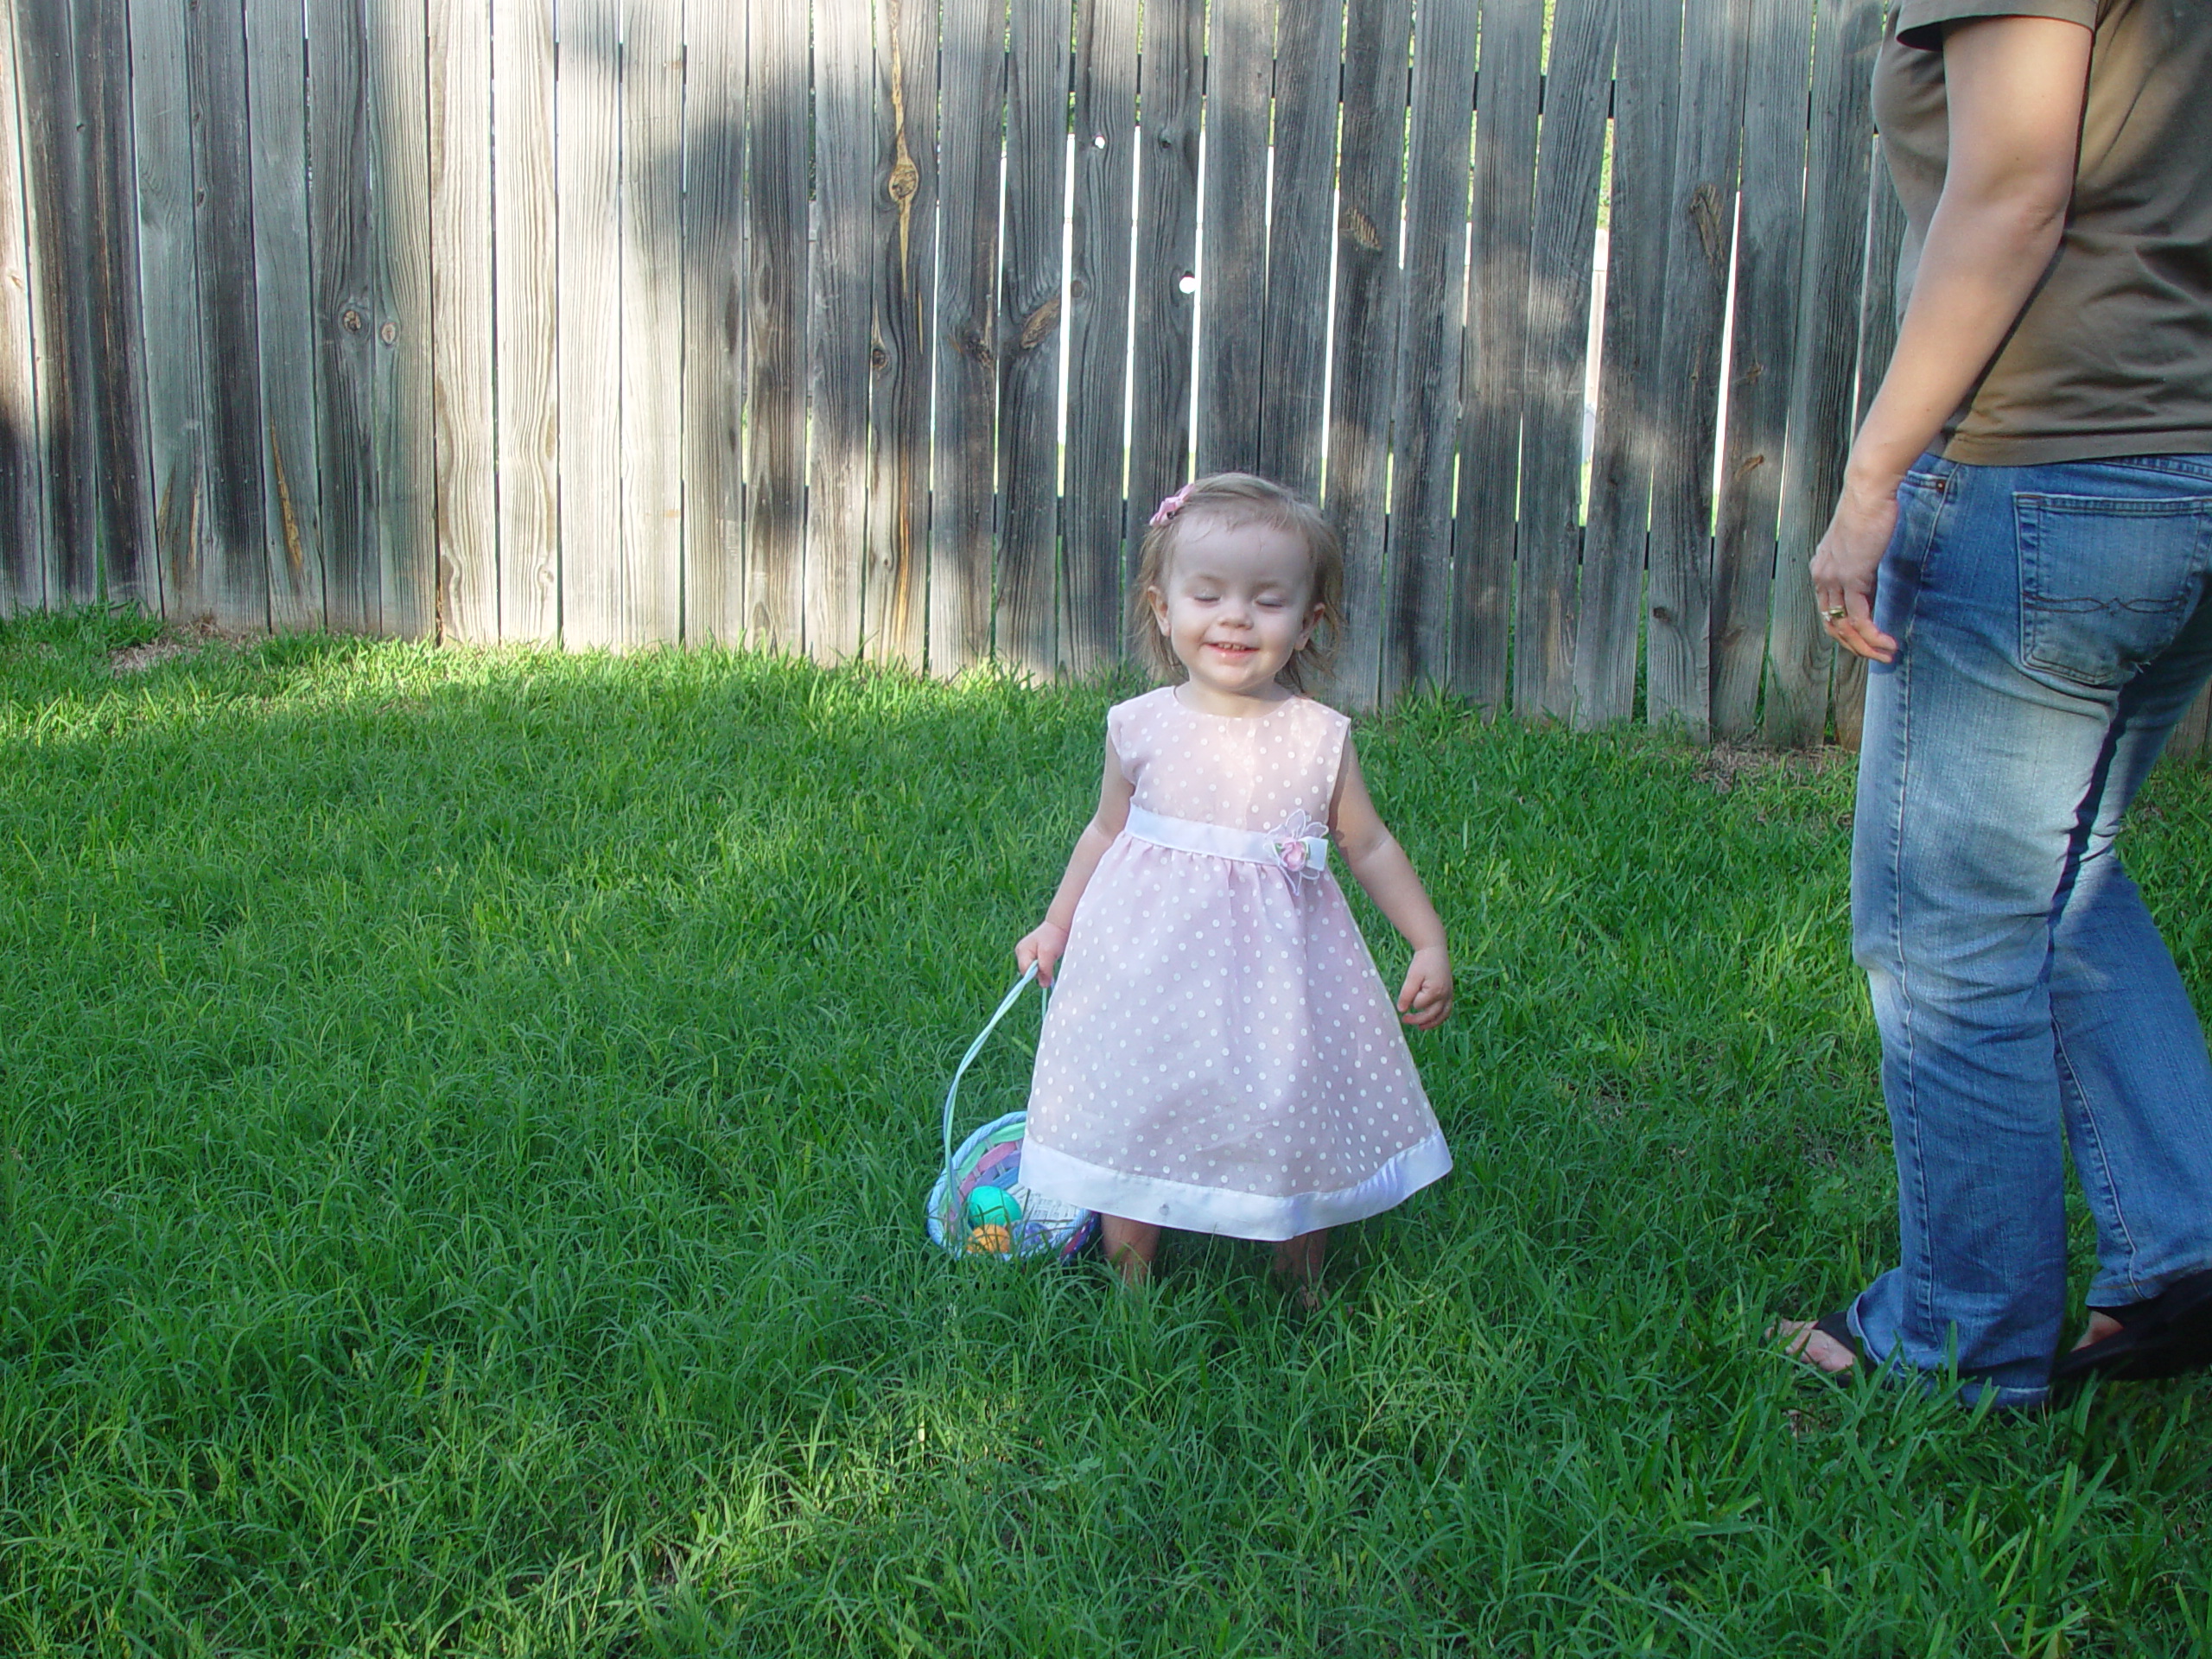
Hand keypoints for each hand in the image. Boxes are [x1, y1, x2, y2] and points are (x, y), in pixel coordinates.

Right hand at [1015, 919, 1069, 984]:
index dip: (1036, 973)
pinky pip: (1033, 966)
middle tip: (1049, 962)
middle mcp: (1019, 952)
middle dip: (1038, 971)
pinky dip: (1041, 965)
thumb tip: (1043, 986)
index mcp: (1022, 951)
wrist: (1058, 927)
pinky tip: (1047, 958)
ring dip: (1040, 968)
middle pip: (1026, 971)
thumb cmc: (1053, 937)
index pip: (1025, 971)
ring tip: (1049, 958)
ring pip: (1030, 970)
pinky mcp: (1029, 954)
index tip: (1047, 968)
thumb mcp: (1050, 954)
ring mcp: (1023, 953)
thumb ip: (1045, 970)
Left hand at [1396, 945, 1453, 1029]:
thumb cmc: (1423, 961)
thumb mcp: (1412, 976)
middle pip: (1431, 1014)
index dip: (1411, 1001)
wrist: (1434, 949)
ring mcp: (1449, 995)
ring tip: (1420, 1028)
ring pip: (1442, 1016)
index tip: (1407, 992)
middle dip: (1417, 1019)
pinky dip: (1440, 1017)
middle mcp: (1445, 995)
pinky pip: (1447, 1010)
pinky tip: (1431, 1020)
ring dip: (1431, 1023)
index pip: (1419, 1005)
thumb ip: (1406, 994)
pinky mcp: (1450, 993)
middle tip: (1404, 1020)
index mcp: (1435, 991)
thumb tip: (1402, 1010)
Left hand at [1811, 474, 1901, 663]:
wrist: (1868, 493)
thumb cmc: (1869, 512)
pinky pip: (1859, 617)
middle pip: (1832, 626)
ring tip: (1887, 654)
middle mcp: (1821, 578)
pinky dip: (1872, 634)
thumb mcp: (1859, 547)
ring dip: (1866, 646)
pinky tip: (1887, 641)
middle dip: (1856, 646)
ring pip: (1844, 627)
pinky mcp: (1852, 577)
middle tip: (1879, 656)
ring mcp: (1834, 579)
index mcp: (1820, 571)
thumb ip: (1858, 571)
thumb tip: (1868, 589)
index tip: (1867, 642)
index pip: (1827, 613)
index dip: (1846, 633)